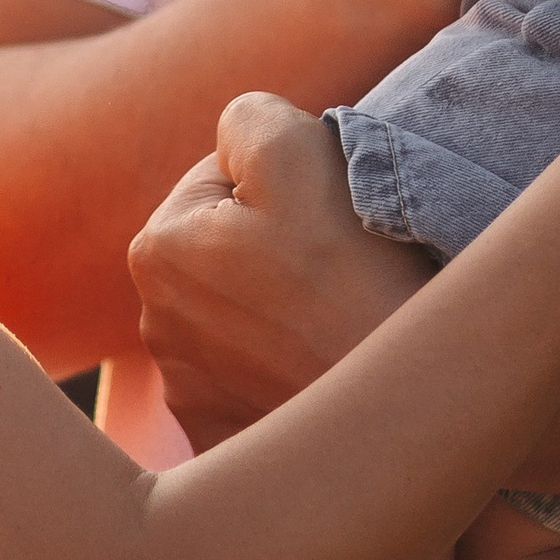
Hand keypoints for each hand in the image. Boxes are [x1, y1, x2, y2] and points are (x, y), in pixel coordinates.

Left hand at [127, 91, 430, 444]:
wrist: (405, 408)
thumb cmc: (353, 274)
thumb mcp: (297, 150)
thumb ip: (247, 118)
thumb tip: (234, 135)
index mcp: (156, 250)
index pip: (221, 180)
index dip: (284, 185)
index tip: (325, 219)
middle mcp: (155, 327)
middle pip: (226, 249)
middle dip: (273, 246)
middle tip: (337, 267)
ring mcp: (189, 393)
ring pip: (242, 314)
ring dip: (280, 308)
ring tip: (336, 319)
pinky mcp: (225, 441)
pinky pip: (254, 380)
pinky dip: (284, 370)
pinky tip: (325, 369)